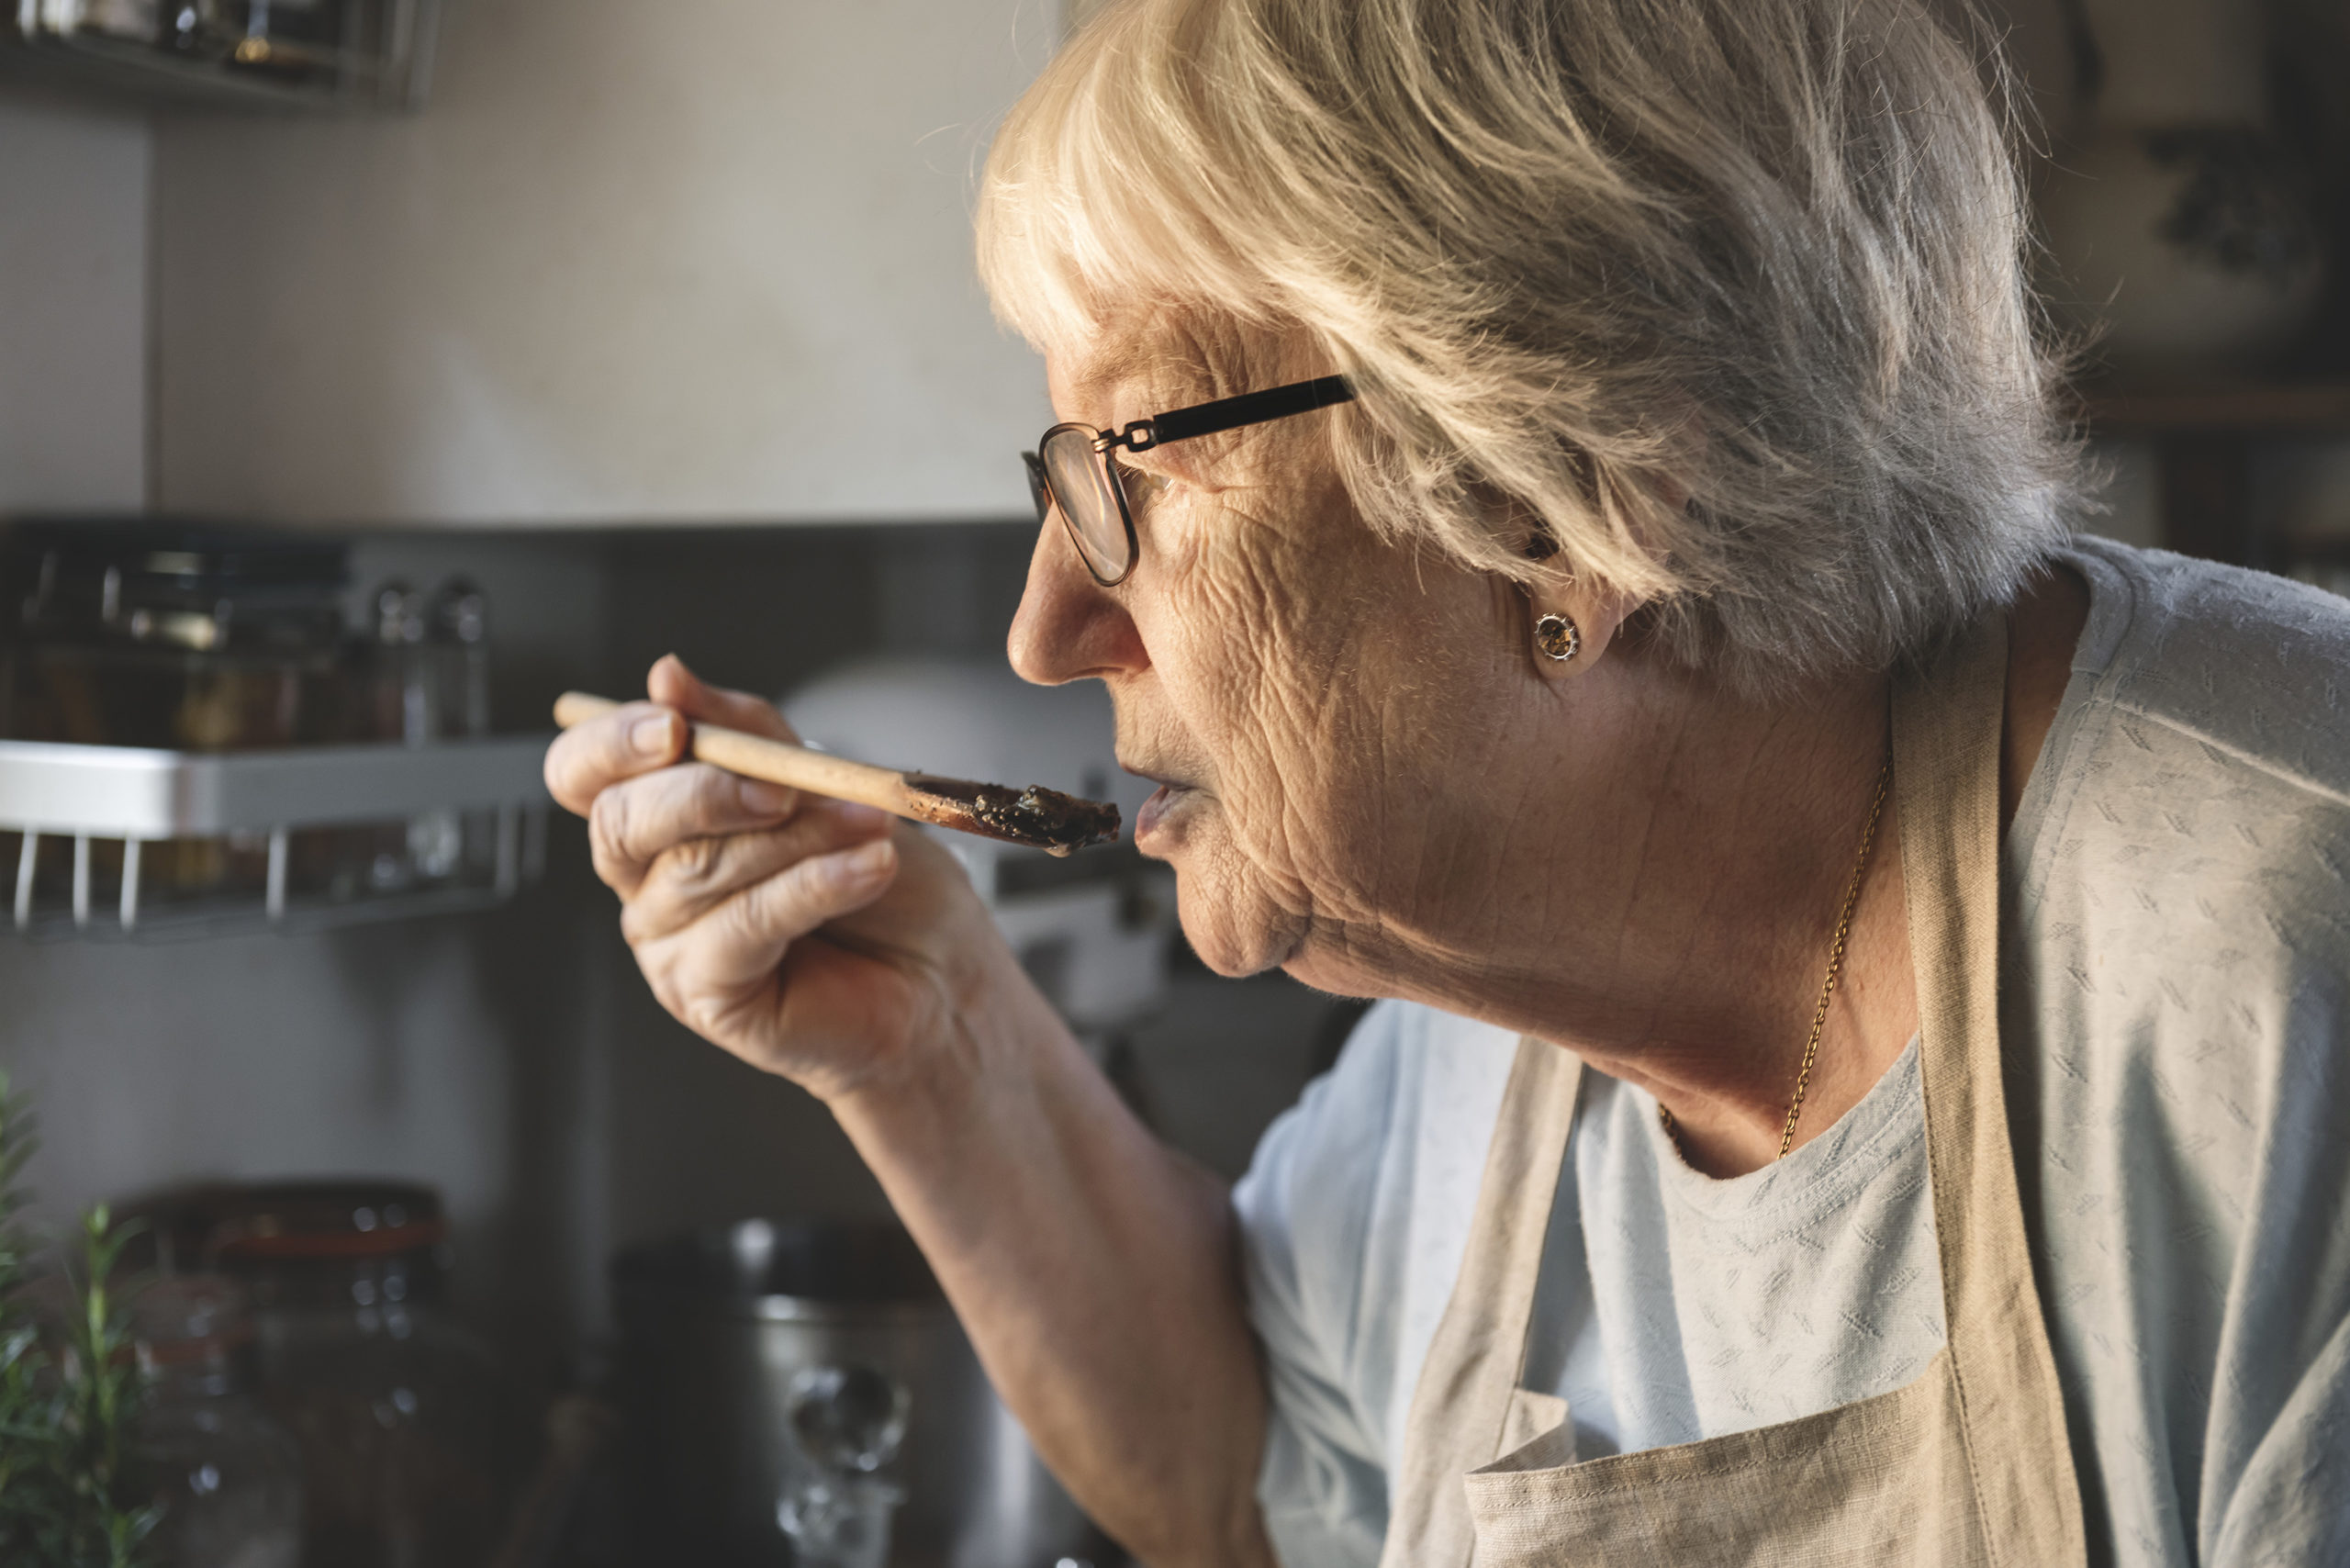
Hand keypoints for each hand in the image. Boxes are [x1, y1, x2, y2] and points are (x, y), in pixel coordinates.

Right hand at [543, 655, 1014, 1101]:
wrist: (942, 964)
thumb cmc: (875, 866)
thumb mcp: (819, 779)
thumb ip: (744, 734)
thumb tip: (665, 675)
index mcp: (658, 818)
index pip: (582, 772)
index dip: (611, 744)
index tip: (674, 725)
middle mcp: (647, 882)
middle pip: (620, 825)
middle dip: (701, 793)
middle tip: (784, 788)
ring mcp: (670, 944)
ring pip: (700, 869)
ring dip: (796, 836)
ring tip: (871, 824)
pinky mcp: (709, 996)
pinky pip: (746, 925)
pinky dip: (815, 885)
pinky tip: (870, 868)